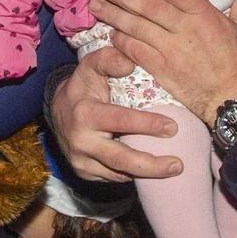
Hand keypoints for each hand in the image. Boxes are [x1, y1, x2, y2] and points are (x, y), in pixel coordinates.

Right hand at [45, 52, 182, 182]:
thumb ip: (109, 59)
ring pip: (119, 174)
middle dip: (152, 165)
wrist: (58, 111)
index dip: (147, 125)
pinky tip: (151, 170)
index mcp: (84, 113)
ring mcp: (81, 161)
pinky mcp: (84, 173)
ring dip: (147, 174)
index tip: (172, 128)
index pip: (120, 121)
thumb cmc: (83, 85)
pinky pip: (113, 178)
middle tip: (178, 165)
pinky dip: (133, 174)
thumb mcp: (91, 66)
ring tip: (172, 170)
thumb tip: (130, 63)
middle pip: (121, 159)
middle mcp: (81, 141)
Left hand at [90, 0, 236, 125]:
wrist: (232, 99)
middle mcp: (185, 28)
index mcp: (204, 15)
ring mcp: (171, 48)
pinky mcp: (161, 68)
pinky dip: (121, 40)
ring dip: (114, 14)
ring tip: (97, 6)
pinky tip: (111, 34)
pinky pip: (135, 50)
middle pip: (147, 5)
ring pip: (136, 26)